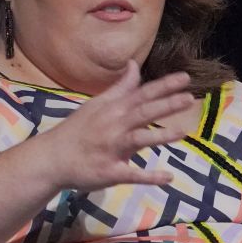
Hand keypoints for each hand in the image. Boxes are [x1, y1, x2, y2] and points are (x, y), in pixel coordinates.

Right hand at [40, 60, 196, 191]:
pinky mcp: (109, 172)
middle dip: (166, 105)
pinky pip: (131, 174)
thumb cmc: (78, 130)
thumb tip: (134, 64)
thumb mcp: (98, 104)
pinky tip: (168, 178)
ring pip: (138, 140)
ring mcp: (111, 149)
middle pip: (142, 113)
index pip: (142, 94)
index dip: (164, 86)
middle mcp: (114, 126)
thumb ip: (120, 87)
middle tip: (190, 99)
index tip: (185, 78)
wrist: (52, 158)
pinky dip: (149, 177)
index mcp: (113, 110)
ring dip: (160, 136)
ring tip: (183, 132)